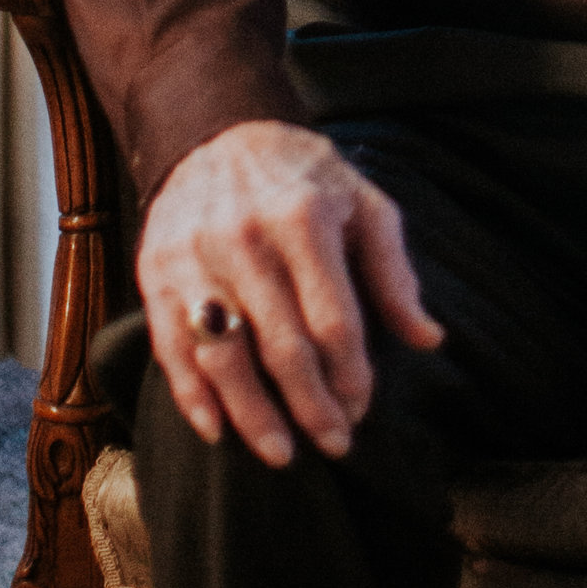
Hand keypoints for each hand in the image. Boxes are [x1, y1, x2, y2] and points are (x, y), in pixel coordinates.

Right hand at [137, 118, 443, 468]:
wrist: (218, 134)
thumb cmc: (306, 177)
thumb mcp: (364, 205)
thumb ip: (394, 273)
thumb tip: (429, 339)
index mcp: (303, 218)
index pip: (333, 320)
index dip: (351, 375)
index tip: (362, 410)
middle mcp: (245, 239)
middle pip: (282, 346)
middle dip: (312, 406)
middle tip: (335, 444)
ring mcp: (195, 258)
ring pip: (224, 357)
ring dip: (254, 416)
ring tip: (282, 454)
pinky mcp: (157, 273)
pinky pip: (172, 349)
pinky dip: (193, 396)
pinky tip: (218, 431)